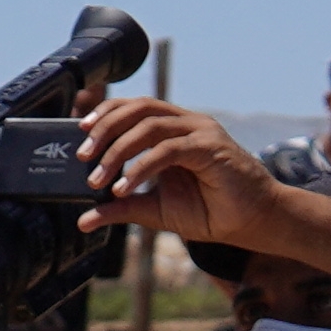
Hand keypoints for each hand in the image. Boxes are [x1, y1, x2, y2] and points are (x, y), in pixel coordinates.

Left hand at [70, 103, 327, 268]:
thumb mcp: (153, 210)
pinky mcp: (211, 147)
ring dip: (118, 151)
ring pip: (150, 125)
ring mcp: (200, 132)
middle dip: (105, 129)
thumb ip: (120, 209)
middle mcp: (186, 124)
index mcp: (172, 130)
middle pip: (139, 108)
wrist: (250, 222)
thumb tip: (83, 220)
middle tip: (82, 156)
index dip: (106, 114)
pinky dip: (142, 167)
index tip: (80, 132)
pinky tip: (125, 187)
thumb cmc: (208, 210)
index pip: (134, 108)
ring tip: (98, 179)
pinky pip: (169, 150)